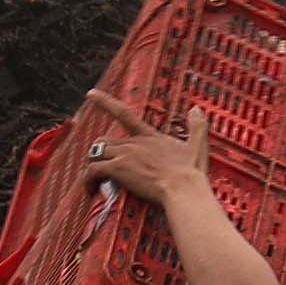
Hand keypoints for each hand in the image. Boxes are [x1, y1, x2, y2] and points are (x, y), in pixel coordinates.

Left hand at [83, 113, 217, 213]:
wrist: (183, 189)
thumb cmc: (191, 173)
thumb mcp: (198, 146)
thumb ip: (197, 126)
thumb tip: (197, 109)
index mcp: (150, 136)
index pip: (123, 113)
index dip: (105, 102)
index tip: (91, 94)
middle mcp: (134, 143)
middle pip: (105, 140)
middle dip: (101, 152)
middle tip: (101, 167)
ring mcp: (124, 155)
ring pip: (96, 153)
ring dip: (93, 165)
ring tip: (94, 180)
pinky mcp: (117, 169)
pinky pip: (93, 170)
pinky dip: (87, 180)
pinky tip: (89, 191)